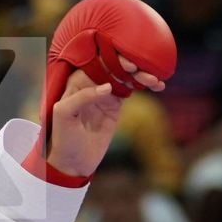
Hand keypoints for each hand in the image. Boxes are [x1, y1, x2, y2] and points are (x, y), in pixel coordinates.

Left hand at [44, 53, 164, 177]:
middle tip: (146, 72)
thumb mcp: (65, 114)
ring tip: (155, 80)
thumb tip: (108, 86)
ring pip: (126, 77)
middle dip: (132, 67)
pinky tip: (157, 85)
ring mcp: (105, 93)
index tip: (129, 65)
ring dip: (142, 75)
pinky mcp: (116, 104)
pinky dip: (145, 86)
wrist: (73, 161)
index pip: (98, 62)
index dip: (114, 60)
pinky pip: (132, 89)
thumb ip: (82, 97)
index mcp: (77, 81)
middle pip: (115, 67)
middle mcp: (92, 82)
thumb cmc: (63, 136)